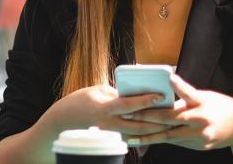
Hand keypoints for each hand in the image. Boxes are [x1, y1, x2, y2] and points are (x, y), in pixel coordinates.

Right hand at [47, 84, 169, 135]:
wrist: (58, 126)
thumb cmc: (76, 104)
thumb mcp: (94, 91)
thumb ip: (114, 93)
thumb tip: (131, 94)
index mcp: (105, 107)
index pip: (129, 104)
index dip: (146, 100)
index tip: (161, 96)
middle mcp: (109, 124)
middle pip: (139, 123)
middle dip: (157, 120)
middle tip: (173, 114)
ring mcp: (109, 135)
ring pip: (137, 134)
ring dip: (153, 129)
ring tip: (168, 123)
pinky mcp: (109, 141)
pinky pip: (129, 138)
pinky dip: (142, 134)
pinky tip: (153, 130)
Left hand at [124, 75, 232, 150]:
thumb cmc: (219, 106)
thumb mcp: (205, 96)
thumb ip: (186, 96)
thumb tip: (165, 90)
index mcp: (203, 102)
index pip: (190, 92)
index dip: (179, 86)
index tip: (170, 78)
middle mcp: (202, 120)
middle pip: (171, 118)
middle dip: (148, 116)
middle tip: (129, 113)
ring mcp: (200, 136)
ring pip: (169, 136)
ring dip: (148, 135)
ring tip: (130, 136)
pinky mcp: (199, 146)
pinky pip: (176, 142)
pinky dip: (160, 140)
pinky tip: (145, 140)